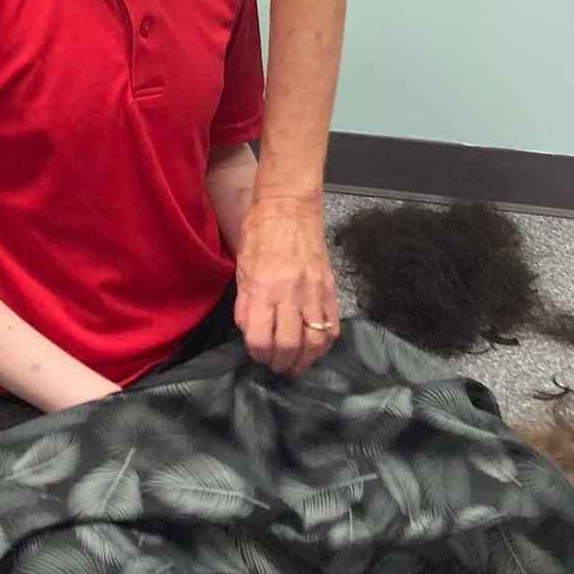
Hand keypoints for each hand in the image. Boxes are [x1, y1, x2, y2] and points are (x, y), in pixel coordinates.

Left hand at [235, 193, 339, 377]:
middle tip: (276, 366)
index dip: (257, 353)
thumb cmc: (259, 233)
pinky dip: (324, 344)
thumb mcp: (242, 267)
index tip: (256, 353)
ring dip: (304, 361)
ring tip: (296, 366)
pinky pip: (332, 326)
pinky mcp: (329, 288)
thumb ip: (245, 302)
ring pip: (314, 341)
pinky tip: (315, 349)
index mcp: (262, 287)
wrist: (290, 207)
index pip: (260, 337)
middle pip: (288, 345)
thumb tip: (249, 330)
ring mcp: (313, 292)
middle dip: (280, 363)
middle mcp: (289, 294)